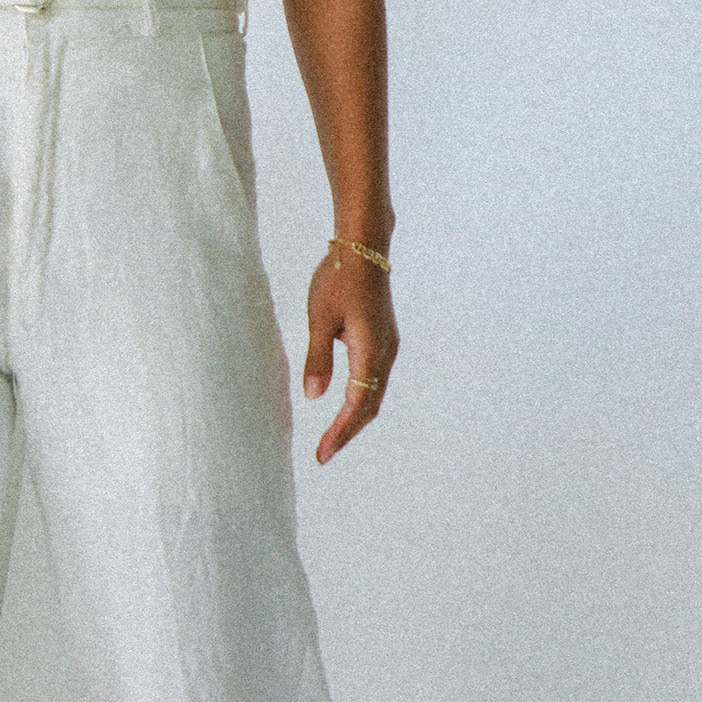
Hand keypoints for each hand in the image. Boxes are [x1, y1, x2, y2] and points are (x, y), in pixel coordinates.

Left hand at [304, 246, 397, 462]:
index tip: (322, 454)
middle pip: (370, 405)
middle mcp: (385, 353)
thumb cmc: (338, 277)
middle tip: (323, 454)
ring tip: (332, 437)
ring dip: (354, 417)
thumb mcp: (319, 317)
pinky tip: (344, 405)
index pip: (356, 404)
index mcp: (371, 351)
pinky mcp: (383, 338)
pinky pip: (374, 379)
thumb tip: (314, 397)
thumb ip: (317, 358)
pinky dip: (360, 399)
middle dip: (347, 432)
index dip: (340, 432)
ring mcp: (387, 346)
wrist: (364, 246)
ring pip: (374, 393)